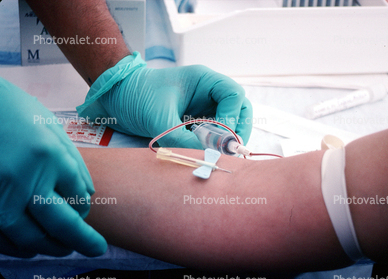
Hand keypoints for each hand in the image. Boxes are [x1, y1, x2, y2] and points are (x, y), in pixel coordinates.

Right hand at [0, 78, 106, 257]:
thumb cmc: (16, 113)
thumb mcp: (52, 130)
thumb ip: (72, 164)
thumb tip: (88, 196)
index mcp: (49, 157)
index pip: (79, 197)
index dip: (85, 208)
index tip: (85, 211)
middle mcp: (25, 179)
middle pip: (61, 225)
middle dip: (83, 241)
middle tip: (96, 248)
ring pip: (30, 238)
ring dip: (51, 248)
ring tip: (64, 247)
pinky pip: (2, 239)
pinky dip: (18, 247)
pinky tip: (31, 246)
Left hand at [77, 52, 251, 148]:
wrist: (115, 98)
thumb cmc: (136, 96)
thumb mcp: (159, 118)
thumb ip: (182, 140)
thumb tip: (206, 158)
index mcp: (204, 80)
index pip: (234, 95)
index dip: (232, 117)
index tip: (219, 137)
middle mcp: (208, 93)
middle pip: (239, 109)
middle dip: (237, 130)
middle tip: (228, 150)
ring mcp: (203, 107)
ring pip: (229, 123)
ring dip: (226, 139)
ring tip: (216, 153)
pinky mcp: (195, 121)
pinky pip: (213, 133)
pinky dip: (213, 144)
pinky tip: (204, 153)